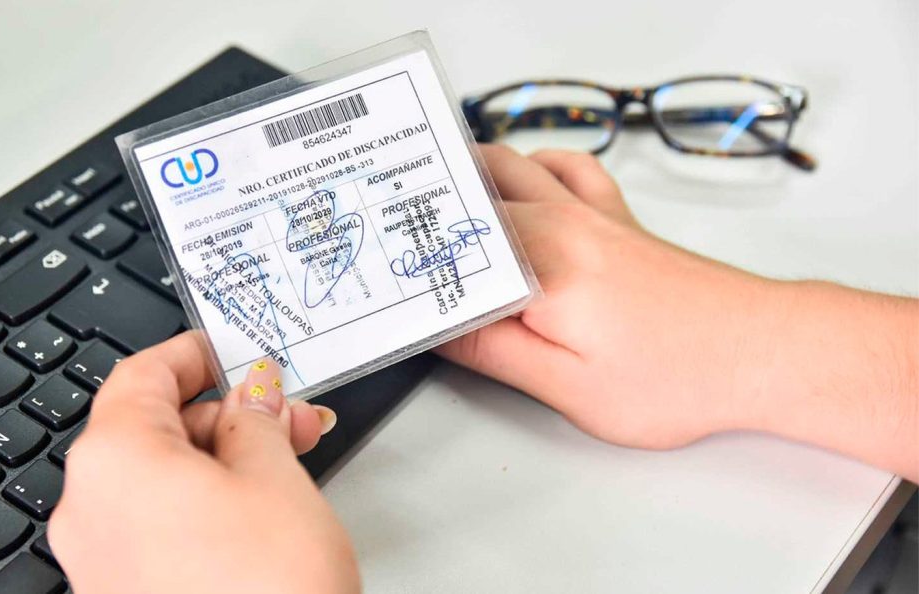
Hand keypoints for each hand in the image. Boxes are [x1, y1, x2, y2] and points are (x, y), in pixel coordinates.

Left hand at [49, 332, 359, 592]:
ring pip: (159, 480)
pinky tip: (256, 509)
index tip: (230, 352)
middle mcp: (90, 511)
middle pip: (151, 428)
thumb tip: (253, 394)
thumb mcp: (276, 478)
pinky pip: (156, 525)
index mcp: (114, 462)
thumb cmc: (267, 593)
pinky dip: (203, 503)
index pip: (141, 374)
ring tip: (288, 463)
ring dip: (222, 459)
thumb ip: (257, 421)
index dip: (193, 355)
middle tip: (289, 415)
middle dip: (226, 415)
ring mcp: (101, 562)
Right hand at [439, 145, 917, 479]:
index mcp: (541, 266)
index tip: (392, 297)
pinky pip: (566, 165)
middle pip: (469, 199)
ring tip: (440, 213)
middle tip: (400, 252)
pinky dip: (533, 166)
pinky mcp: (615, 216)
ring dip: (470, 182)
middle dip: (427, 222)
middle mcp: (562, 223)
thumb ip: (492, 352)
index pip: (450, 257)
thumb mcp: (568, 387)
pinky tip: (522, 186)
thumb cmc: (679, 375)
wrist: (761, 349)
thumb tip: (438, 328)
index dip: (413, 276)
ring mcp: (590, 212)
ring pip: (509, 165)